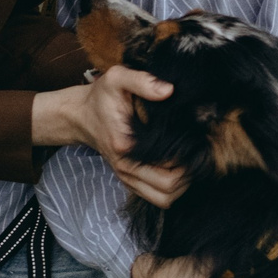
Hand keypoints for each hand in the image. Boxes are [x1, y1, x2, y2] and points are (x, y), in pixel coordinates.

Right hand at [33, 67, 189, 208]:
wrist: (81, 115)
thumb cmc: (101, 98)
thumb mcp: (117, 78)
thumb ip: (143, 81)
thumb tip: (169, 90)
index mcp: (127, 147)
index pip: (168, 169)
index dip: (188, 159)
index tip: (196, 142)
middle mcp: (126, 168)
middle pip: (169, 191)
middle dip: (189, 175)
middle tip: (196, 153)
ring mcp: (127, 177)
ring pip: (164, 199)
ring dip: (181, 186)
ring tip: (188, 162)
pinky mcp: (129, 180)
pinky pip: (156, 197)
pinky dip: (171, 188)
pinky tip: (176, 167)